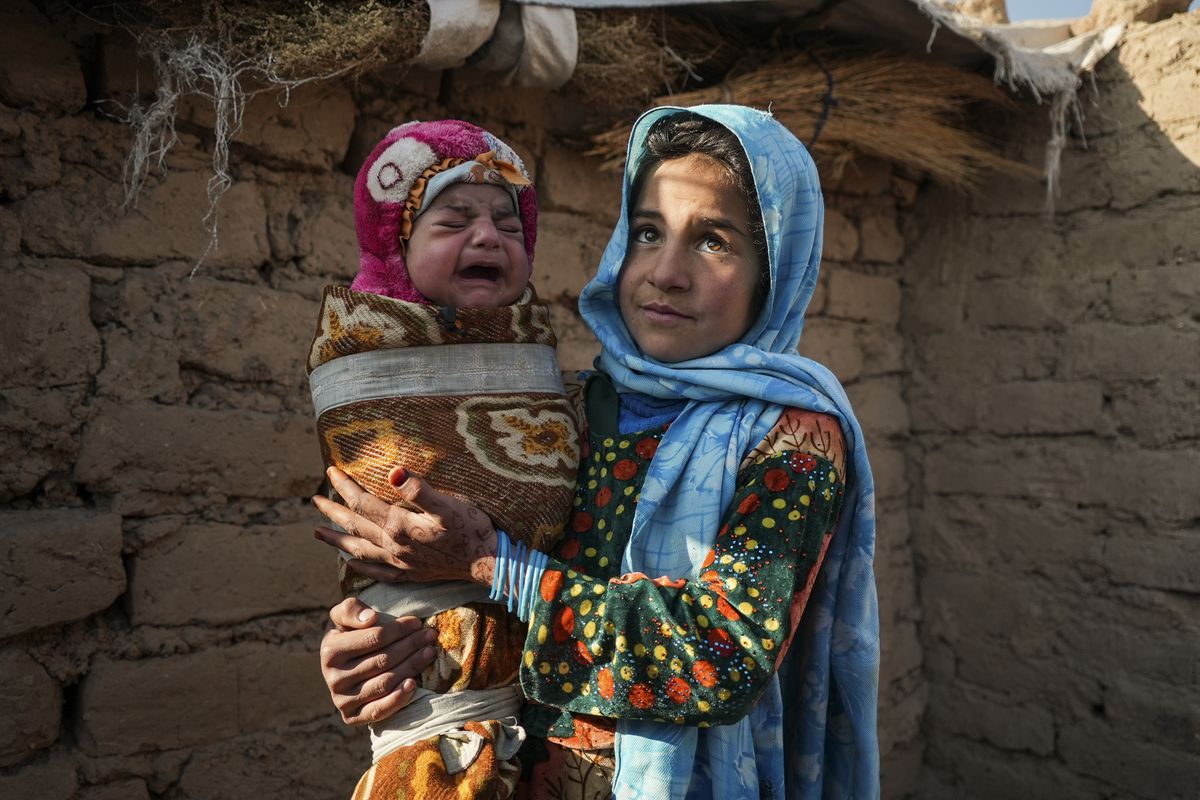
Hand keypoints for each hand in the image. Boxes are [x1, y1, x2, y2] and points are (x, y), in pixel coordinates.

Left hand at [312, 466, 497, 584]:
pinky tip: (350, 563)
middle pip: (356, 526)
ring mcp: (401, 563)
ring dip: (337, 540)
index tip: (330, 470)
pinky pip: (377, 572)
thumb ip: (419, 489)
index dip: (346, 486)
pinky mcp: (410, 575)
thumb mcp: (448, 504)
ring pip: (360, 550)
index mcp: (399, 527)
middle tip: (314, 500)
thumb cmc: (472, 530)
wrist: (488, 563)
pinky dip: (360, 567)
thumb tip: (393, 472)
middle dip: (333, 511)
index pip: (364, 503)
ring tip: (317, 533)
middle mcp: (394, 547)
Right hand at [320, 597, 439, 724]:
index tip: (417, 622)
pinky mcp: (352, 717)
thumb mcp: (344, 617)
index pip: (375, 637)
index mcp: (330, 651)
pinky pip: (378, 711)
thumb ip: (351, 609)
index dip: (399, 629)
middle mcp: (333, 678)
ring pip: (385, 682)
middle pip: (383, 660)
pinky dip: (398, 699)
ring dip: (412, 666)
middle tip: (430, 636)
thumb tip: (371, 618)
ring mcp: (342, 700)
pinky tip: (414, 684)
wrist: (344, 667)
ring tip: (429, 653)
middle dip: (411, 645)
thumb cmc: (350, 636)